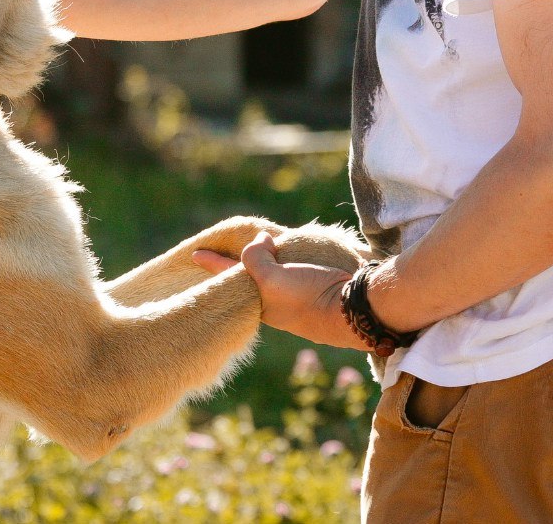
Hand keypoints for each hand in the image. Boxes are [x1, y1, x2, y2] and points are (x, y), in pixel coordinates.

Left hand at [194, 232, 369, 350]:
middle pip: (250, 278)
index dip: (214, 263)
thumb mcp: (271, 279)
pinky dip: (287, 259)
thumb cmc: (309, 298)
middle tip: (221, 255)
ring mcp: (297, 297)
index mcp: (260, 302)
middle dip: (237, 266)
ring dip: (265, 260)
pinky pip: (294, 270)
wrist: (357, 312)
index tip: (195, 253)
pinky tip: (289, 253)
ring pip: (273, 273)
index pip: (230, 276)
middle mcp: (276, 302)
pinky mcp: (318, 288)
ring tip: (259, 247)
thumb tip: (260, 241)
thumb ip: (254, 259)